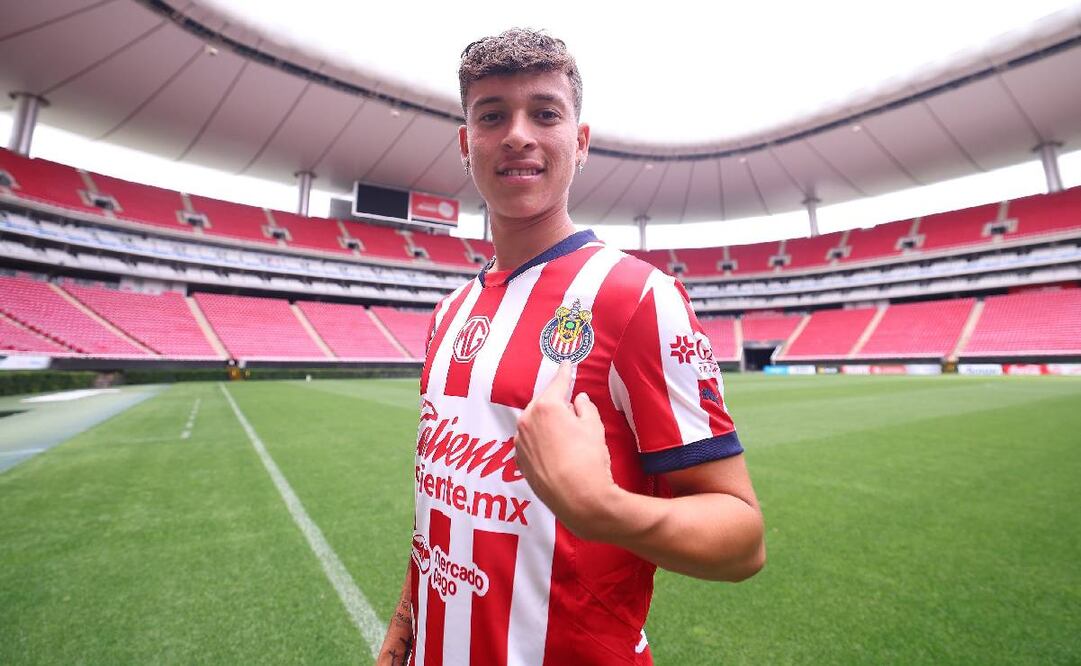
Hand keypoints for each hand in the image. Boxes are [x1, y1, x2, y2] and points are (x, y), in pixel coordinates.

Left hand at [514, 361, 620, 539]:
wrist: (579, 499)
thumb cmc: (589, 461)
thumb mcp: (594, 427)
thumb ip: (585, 407)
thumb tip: (578, 400)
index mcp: (546, 406)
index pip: (557, 383)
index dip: (565, 372)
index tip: (566, 364)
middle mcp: (527, 420)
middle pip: (543, 403)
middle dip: (556, 405)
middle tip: (573, 413)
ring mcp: (520, 441)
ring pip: (534, 423)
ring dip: (547, 425)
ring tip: (566, 439)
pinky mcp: (519, 460)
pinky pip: (530, 442)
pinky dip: (540, 442)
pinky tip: (556, 452)